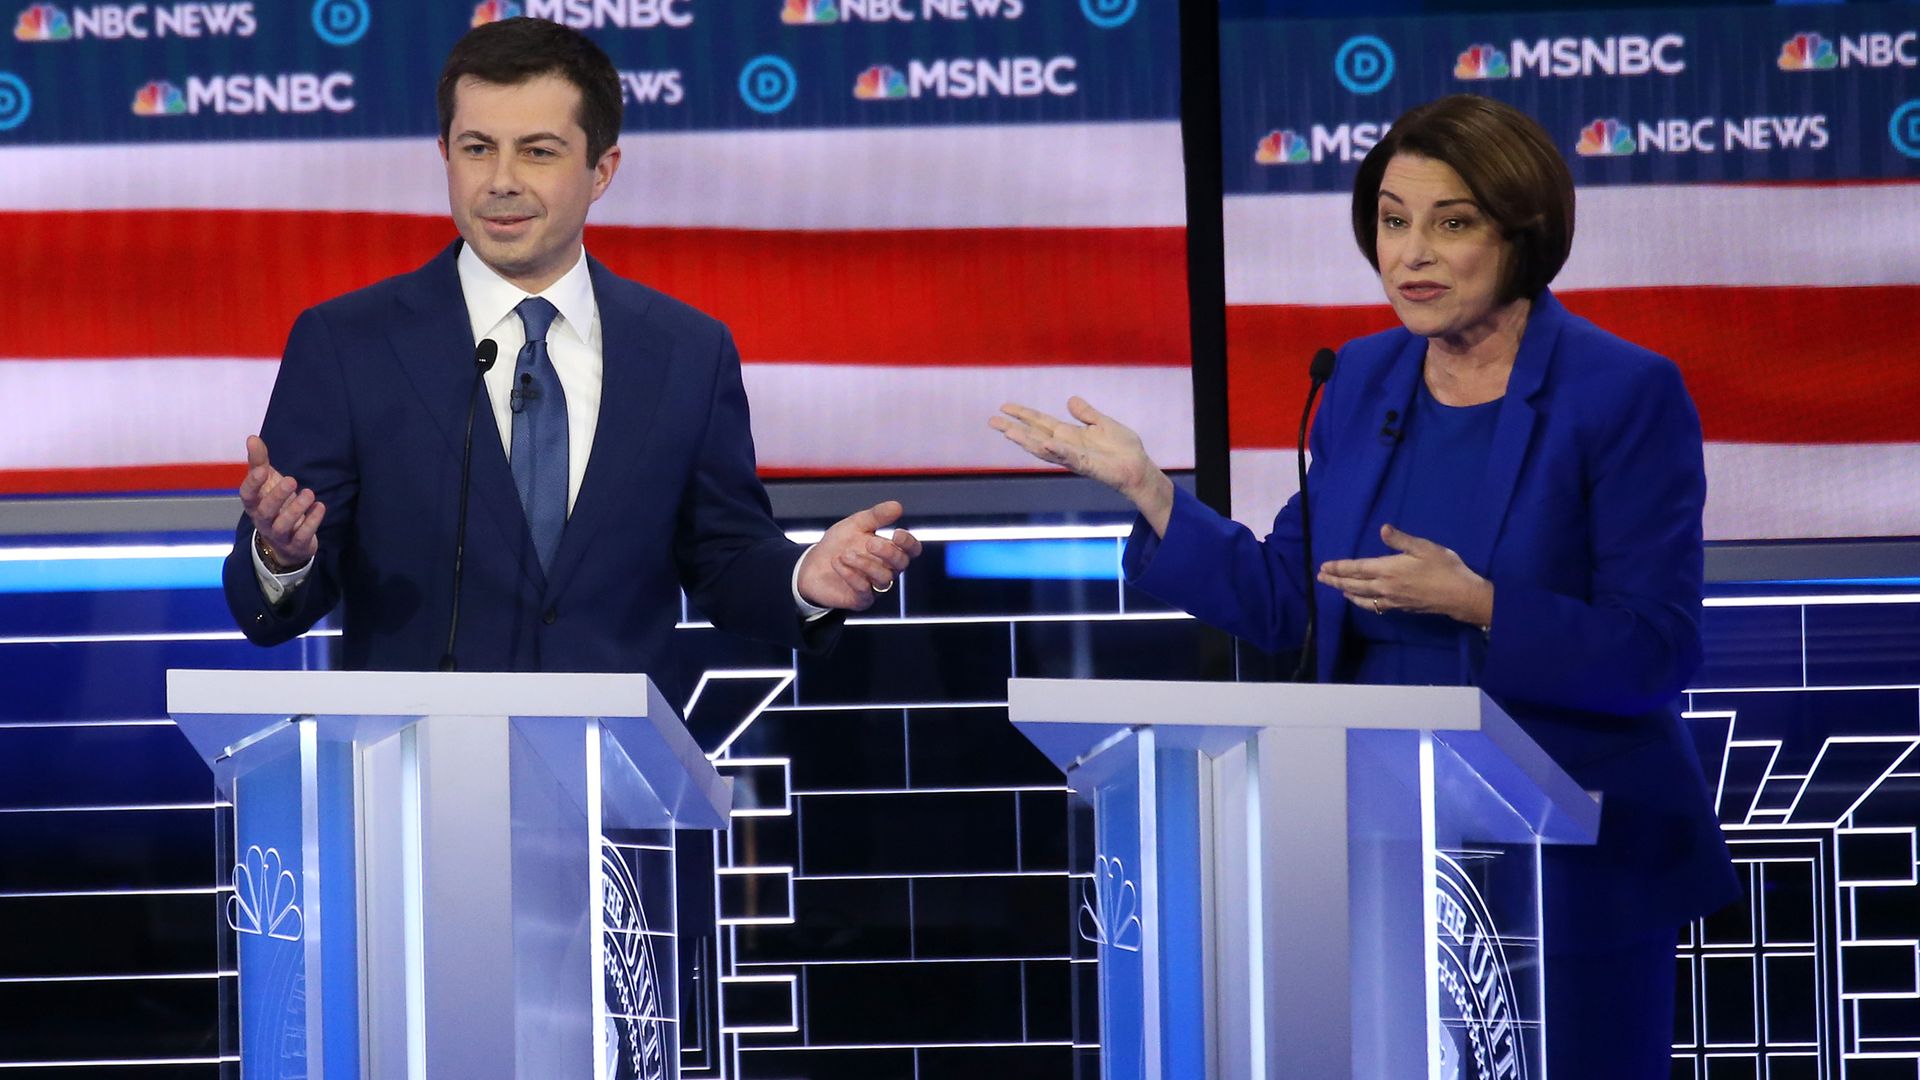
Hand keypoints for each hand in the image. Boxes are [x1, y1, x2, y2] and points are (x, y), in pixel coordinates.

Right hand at [238, 435, 323, 570]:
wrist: (285, 541)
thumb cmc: (274, 504)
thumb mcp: (267, 481)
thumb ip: (259, 461)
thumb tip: (252, 437)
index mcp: (254, 504)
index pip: (246, 495)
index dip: (252, 484)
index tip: (263, 470)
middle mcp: (263, 521)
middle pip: (265, 511)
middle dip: (277, 496)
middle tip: (292, 480)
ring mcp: (279, 535)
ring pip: (283, 526)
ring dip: (296, 509)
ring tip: (309, 493)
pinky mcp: (296, 544)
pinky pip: (302, 536)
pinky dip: (312, 522)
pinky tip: (320, 506)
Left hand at [796, 500, 923, 611]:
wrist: (812, 564)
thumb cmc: (838, 544)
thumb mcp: (856, 524)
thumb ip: (876, 516)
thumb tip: (898, 506)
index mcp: (889, 550)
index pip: (911, 550)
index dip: (909, 543)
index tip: (897, 534)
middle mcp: (886, 569)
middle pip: (901, 564)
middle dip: (887, 552)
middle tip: (869, 543)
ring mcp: (875, 586)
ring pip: (884, 578)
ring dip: (865, 564)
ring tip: (845, 554)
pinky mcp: (861, 599)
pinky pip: (864, 590)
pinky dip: (851, 575)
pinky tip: (837, 563)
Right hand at [990, 397, 1174, 533]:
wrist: (1138, 467)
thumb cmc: (1123, 449)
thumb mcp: (1103, 424)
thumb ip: (1086, 414)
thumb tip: (1070, 400)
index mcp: (1069, 435)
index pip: (1041, 422)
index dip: (1023, 414)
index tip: (1004, 407)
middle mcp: (1066, 446)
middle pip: (1034, 435)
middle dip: (1014, 429)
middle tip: (992, 421)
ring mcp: (1073, 457)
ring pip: (1044, 449)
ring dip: (1026, 441)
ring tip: (1008, 432)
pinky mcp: (1086, 465)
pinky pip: (1068, 457)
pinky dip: (1056, 451)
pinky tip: (1044, 444)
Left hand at [1317, 524, 1493, 626]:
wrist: (1460, 595)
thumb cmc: (1444, 568)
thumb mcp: (1424, 547)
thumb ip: (1400, 540)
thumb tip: (1382, 529)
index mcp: (1388, 569)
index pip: (1356, 568)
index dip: (1339, 568)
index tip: (1324, 566)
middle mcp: (1385, 587)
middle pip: (1354, 584)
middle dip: (1335, 580)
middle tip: (1321, 577)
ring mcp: (1392, 599)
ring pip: (1362, 597)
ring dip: (1346, 592)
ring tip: (1336, 588)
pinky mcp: (1400, 607)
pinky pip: (1374, 605)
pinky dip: (1362, 602)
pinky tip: (1361, 601)